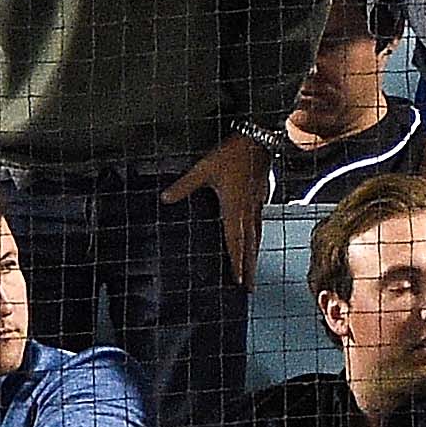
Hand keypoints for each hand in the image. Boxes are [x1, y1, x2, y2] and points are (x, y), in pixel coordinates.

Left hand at [162, 132, 270, 288]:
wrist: (260, 139)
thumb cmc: (232, 154)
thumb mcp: (204, 168)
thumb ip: (185, 185)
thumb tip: (165, 198)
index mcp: (234, 208)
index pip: (235, 241)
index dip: (236, 261)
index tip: (237, 280)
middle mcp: (247, 211)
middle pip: (249, 245)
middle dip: (248, 267)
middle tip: (248, 287)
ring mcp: (256, 205)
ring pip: (256, 236)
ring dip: (254, 256)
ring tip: (252, 271)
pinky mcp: (260, 197)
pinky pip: (258, 224)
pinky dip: (256, 238)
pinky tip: (255, 239)